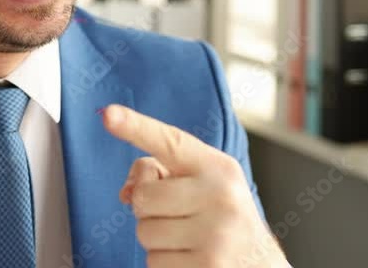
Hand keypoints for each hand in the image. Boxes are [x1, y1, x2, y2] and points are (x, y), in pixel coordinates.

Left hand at [102, 105, 286, 267]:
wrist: (258, 262)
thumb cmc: (220, 215)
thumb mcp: (200, 182)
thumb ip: (158, 173)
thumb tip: (127, 193)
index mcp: (217, 167)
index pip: (170, 142)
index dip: (135, 127)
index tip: (108, 114)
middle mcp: (220, 197)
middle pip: (143, 197)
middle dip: (149, 209)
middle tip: (177, 215)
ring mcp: (216, 235)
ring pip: (144, 233)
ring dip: (156, 239)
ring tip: (187, 238)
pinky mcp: (207, 267)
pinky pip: (153, 262)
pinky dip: (163, 263)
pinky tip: (189, 258)